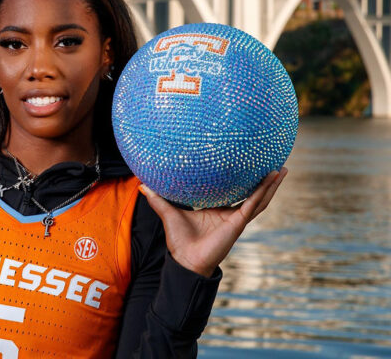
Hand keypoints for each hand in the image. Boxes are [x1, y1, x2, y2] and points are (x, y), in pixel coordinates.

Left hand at [140, 168, 287, 277]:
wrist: (185, 260)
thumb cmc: (179, 240)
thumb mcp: (168, 213)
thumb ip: (158, 199)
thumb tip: (142, 185)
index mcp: (219, 210)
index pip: (236, 192)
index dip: (244, 181)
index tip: (250, 165)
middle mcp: (231, 214)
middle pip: (254, 194)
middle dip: (266, 181)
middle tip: (276, 163)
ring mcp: (237, 219)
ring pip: (260, 199)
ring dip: (272, 185)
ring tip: (282, 169)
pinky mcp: (238, 223)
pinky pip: (253, 205)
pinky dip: (263, 192)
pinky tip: (271, 179)